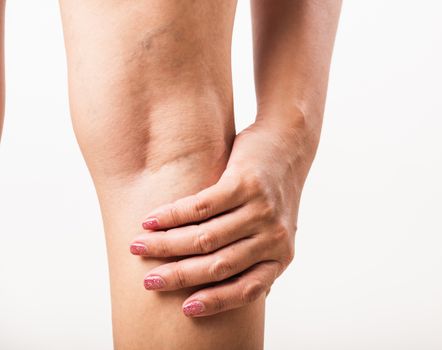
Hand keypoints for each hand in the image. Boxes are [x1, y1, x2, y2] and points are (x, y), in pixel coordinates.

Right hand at [129, 119, 316, 316]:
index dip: (216, 302)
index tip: (185, 309)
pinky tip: (151, 220)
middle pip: (219, 265)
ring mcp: (261, 210)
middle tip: (149, 282)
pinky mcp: (246, 184)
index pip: (248, 289)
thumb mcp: (275, 230)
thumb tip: (223, 289)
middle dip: (179, 276)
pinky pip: (202, 207)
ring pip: (205, 237)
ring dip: (166, 244)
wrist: (290, 144)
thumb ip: (254, 257)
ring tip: (139, 247)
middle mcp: (274, 236)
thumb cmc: (273, 192)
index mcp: (281, 255)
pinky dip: (172, 215)